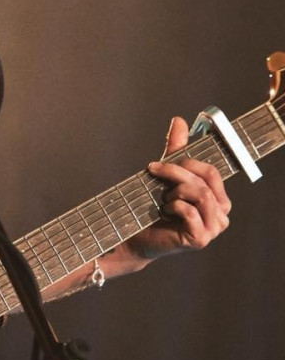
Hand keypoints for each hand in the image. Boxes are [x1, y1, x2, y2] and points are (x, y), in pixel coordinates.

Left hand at [122, 116, 231, 264]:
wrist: (138, 236)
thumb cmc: (154, 207)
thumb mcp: (166, 175)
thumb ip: (176, 149)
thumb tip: (179, 120)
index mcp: (218, 199)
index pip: (212, 172)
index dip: (187, 163)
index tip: (160, 162)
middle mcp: (221, 215)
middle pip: (205, 180)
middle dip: (176, 172)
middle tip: (154, 171)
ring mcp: (213, 229)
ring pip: (200, 194)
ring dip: (174, 191)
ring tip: (162, 198)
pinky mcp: (200, 239)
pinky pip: (190, 212)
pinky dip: (173, 206)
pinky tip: (163, 210)